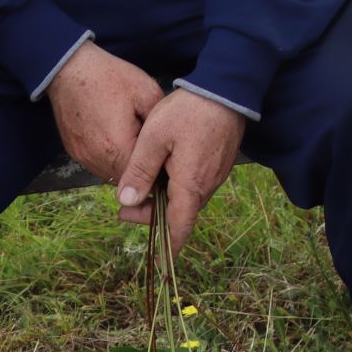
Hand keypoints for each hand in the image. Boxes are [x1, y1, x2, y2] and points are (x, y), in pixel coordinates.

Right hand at [46, 43, 165, 181]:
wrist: (70, 69)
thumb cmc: (110, 78)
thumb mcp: (148, 93)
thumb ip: (160, 123)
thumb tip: (169, 143)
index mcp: (116, 146)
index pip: (142, 176)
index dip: (159, 171)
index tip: (171, 163)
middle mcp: (95, 158)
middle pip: (126, 179)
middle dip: (143, 170)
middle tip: (158, 155)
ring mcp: (82, 157)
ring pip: (110, 174)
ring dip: (126, 166)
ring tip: (140, 147)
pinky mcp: (74, 152)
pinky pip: (97, 164)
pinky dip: (111, 159)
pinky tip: (122, 142)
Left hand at [114, 89, 247, 254]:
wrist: (226, 88)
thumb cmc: (188, 111)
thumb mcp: (154, 137)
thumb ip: (139, 171)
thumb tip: (128, 200)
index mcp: (190, 184)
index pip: (179, 227)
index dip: (167, 247)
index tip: (157, 263)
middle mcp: (207, 185)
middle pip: (180, 214)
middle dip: (152, 215)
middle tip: (126, 200)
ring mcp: (216, 174)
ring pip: (188, 198)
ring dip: (164, 198)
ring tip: (141, 181)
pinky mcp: (220, 162)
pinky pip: (197, 184)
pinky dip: (177, 185)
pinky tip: (164, 168)